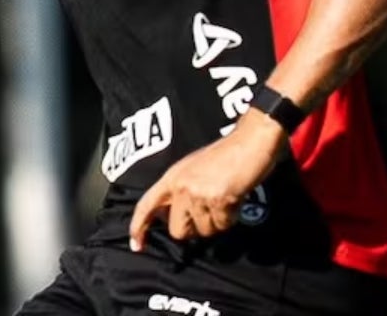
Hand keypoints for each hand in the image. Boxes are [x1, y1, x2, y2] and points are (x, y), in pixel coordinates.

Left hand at [129, 111, 286, 250]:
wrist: (250, 142)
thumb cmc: (224, 155)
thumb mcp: (191, 169)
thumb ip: (179, 191)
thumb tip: (171, 217)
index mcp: (171, 178)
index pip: (146, 205)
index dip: (138, 226)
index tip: (136, 245)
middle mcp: (180, 187)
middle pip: (178, 230)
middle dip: (194, 229)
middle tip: (209, 212)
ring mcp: (198, 194)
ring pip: (204, 231)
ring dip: (217, 222)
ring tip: (224, 199)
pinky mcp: (219, 200)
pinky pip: (223, 225)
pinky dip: (231, 218)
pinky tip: (234, 199)